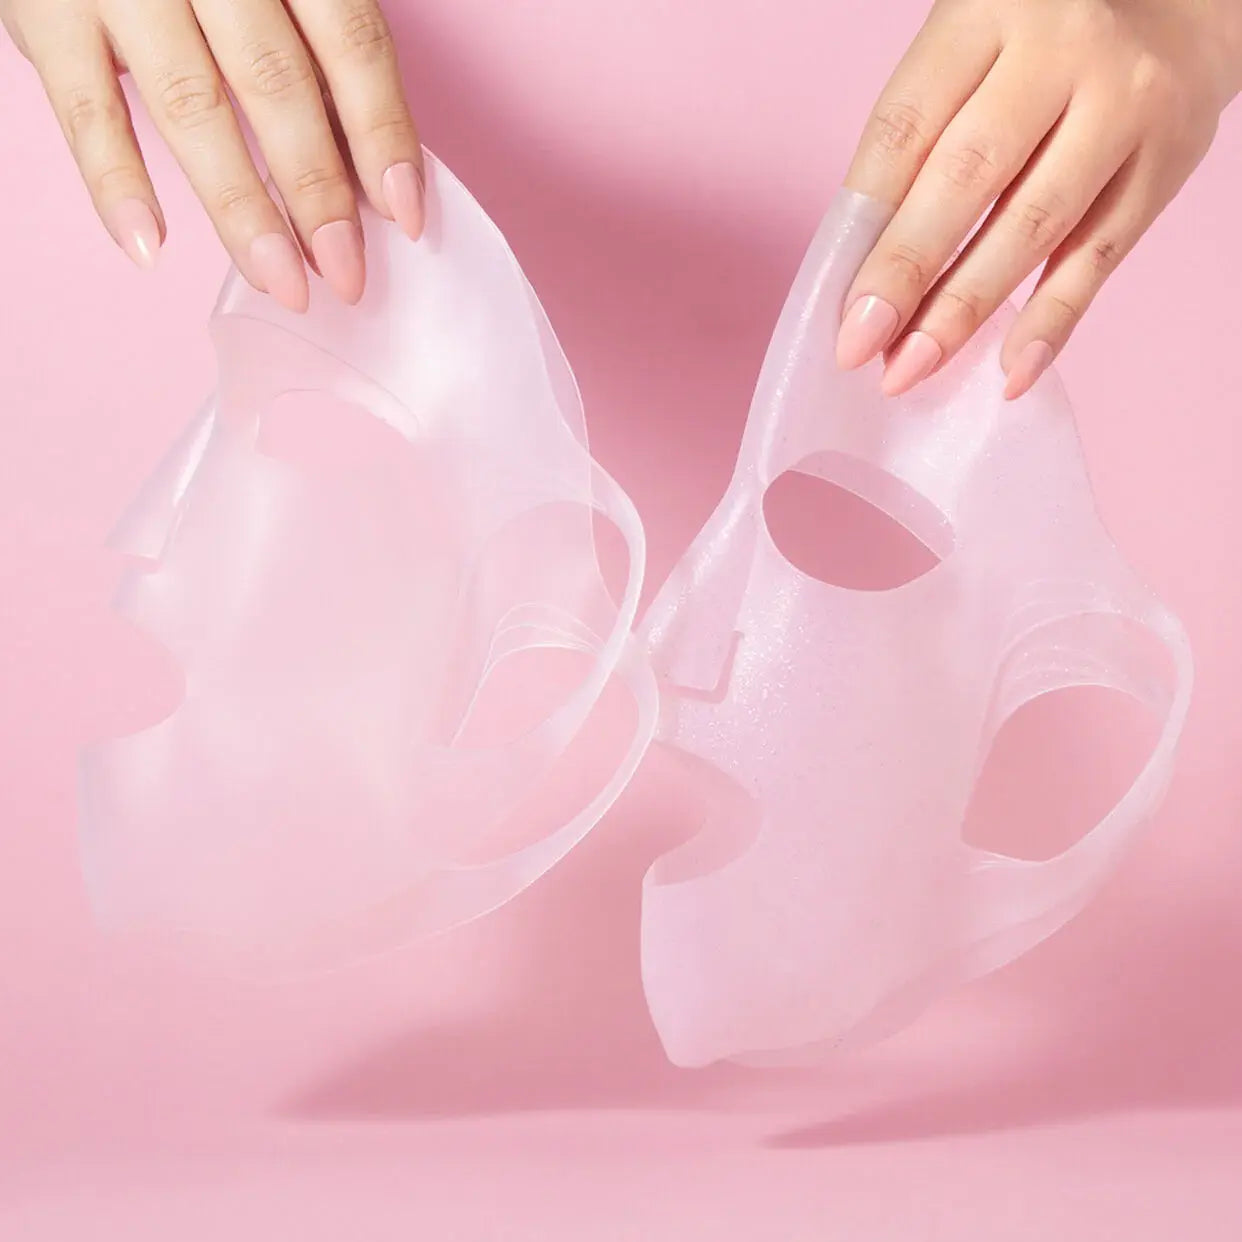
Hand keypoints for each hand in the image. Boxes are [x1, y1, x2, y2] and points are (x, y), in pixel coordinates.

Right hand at [1, 0, 424, 310]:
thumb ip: (310, 50)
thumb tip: (366, 174)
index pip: (351, 42)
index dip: (383, 133)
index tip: (404, 216)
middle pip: (275, 82)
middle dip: (317, 190)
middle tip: (345, 274)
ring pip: (192, 105)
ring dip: (241, 208)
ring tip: (280, 282)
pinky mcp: (44, 9)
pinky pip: (85, 108)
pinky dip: (117, 183)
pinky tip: (152, 248)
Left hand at [836, 0, 1241, 398]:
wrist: (1182, 5)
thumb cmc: (1040, 44)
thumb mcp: (971, 53)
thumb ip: (922, 140)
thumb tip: (863, 266)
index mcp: (987, 14)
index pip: (907, 128)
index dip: (864, 224)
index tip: (838, 304)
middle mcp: (1060, 52)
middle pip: (967, 179)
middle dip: (906, 275)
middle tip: (862, 348)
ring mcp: (1121, 106)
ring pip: (1032, 226)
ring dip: (964, 311)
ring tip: (911, 369)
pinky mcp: (1164, 163)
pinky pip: (1099, 257)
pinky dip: (1051, 323)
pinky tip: (1009, 373)